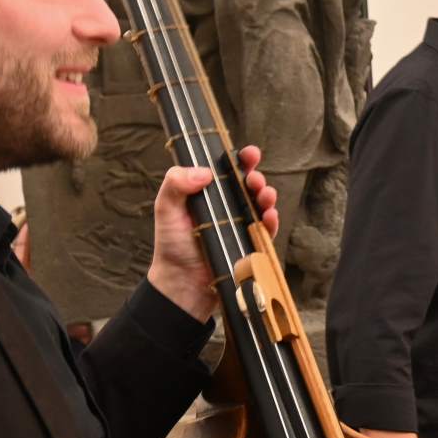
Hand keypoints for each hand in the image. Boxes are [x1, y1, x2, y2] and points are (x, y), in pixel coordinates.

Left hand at [147, 145, 278, 321]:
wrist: (182, 283)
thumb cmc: (172, 245)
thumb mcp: (166, 209)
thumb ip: (175, 184)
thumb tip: (205, 172)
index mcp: (208, 193)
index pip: (227, 170)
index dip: (240, 159)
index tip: (248, 154)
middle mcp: (226, 206)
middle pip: (248, 185)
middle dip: (256, 176)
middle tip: (253, 178)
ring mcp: (240, 225)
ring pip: (261, 204)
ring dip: (267, 195)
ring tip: (264, 195)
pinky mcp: (251, 245)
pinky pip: (267, 230)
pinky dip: (272, 221)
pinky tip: (268, 217)